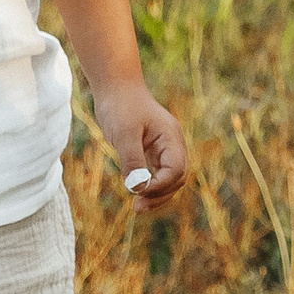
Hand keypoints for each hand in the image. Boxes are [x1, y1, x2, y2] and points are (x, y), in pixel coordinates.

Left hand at [93, 82, 188, 206]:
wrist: (115, 86)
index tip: (137, 192)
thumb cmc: (120, 106)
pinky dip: (150, 184)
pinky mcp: (152, 149)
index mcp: (171, 138)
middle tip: (137, 207)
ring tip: (137, 206)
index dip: (160, 186)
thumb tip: (138, 188)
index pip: (176, 170)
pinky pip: (158, 172)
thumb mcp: (124, 133)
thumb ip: (132, 160)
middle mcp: (172, 144)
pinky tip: (135, 190)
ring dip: (156, 193)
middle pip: (178, 178)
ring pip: (169, 178)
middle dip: (161, 195)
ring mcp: (164, 146)